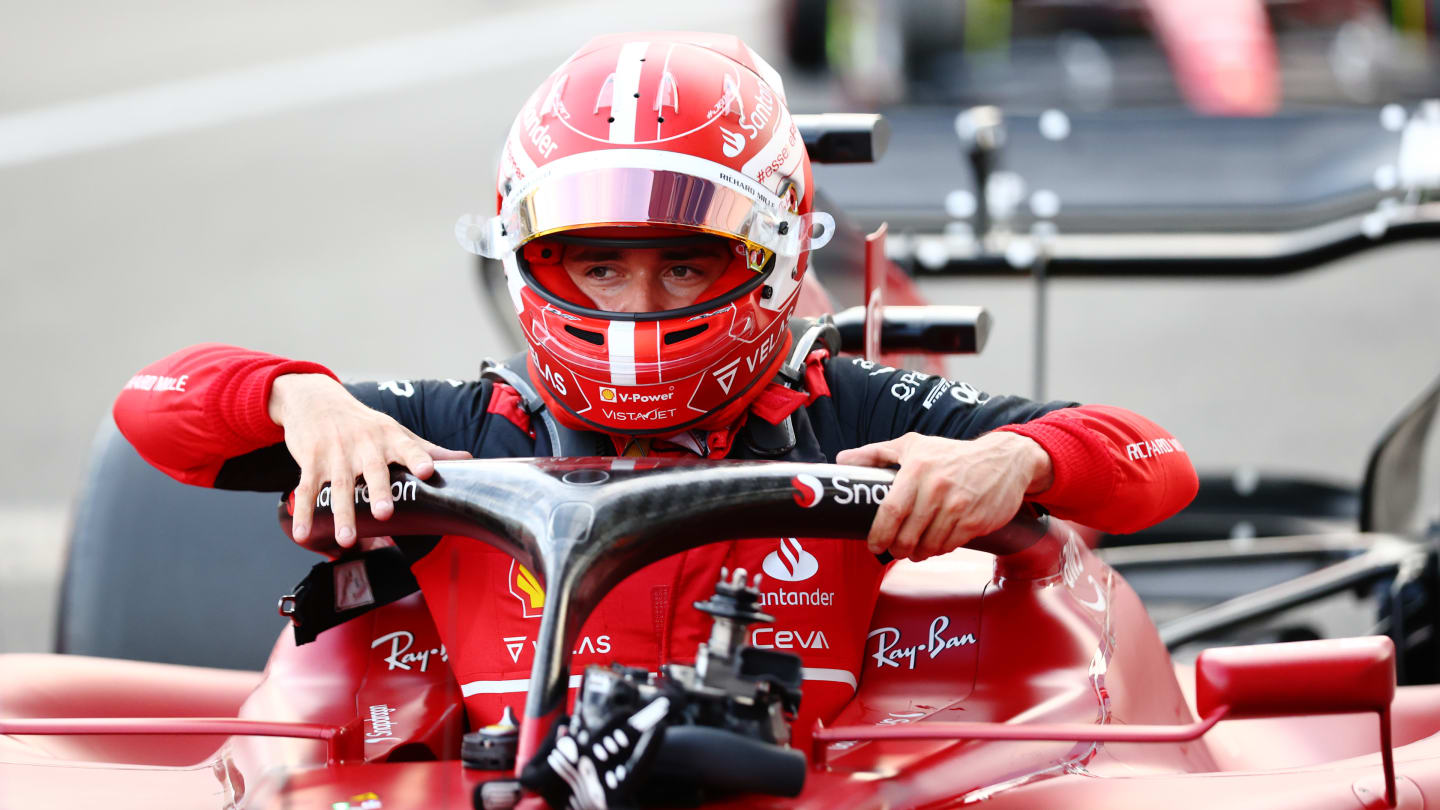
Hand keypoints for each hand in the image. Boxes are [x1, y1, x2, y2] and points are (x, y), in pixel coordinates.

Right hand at [269, 374, 470, 550]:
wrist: (316, 401)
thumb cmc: (365, 423)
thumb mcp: (396, 431)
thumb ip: (427, 450)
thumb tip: (469, 460)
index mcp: (389, 437)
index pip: (407, 447)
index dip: (418, 458)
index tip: (428, 471)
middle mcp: (363, 445)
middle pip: (372, 471)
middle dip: (379, 492)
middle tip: (385, 513)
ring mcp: (335, 455)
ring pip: (338, 487)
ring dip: (342, 514)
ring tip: (347, 540)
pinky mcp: (311, 463)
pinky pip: (306, 491)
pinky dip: (305, 514)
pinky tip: (304, 536)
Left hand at [836, 432, 1052, 560]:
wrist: (1004, 461)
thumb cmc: (951, 454)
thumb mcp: (913, 445)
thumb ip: (875, 453)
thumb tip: (841, 460)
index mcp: (917, 468)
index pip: (891, 510)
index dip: (879, 533)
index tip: (873, 544)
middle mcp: (938, 487)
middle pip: (908, 534)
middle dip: (896, 548)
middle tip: (892, 549)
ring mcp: (958, 506)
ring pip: (928, 544)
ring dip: (916, 553)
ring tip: (912, 549)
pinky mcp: (975, 522)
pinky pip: (948, 546)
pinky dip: (937, 550)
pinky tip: (933, 544)